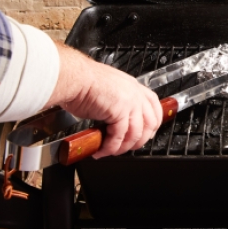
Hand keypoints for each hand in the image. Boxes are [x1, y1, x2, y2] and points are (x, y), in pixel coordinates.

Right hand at [44, 42, 162, 157]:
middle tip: (128, 147)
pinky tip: (102, 150)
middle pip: (151, 123)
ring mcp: (130, 102)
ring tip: (111, 151)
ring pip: (136, 133)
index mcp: (133, 86)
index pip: (154, 105)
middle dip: (140, 140)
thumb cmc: (82, 81)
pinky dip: (111, 147)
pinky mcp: (119, 112)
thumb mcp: (108, 89)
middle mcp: (135, 93)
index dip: (153, 123)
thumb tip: (114, 120)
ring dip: (124, 147)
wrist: (73, 77)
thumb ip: (117, 102)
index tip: (146, 133)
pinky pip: (119, 136)